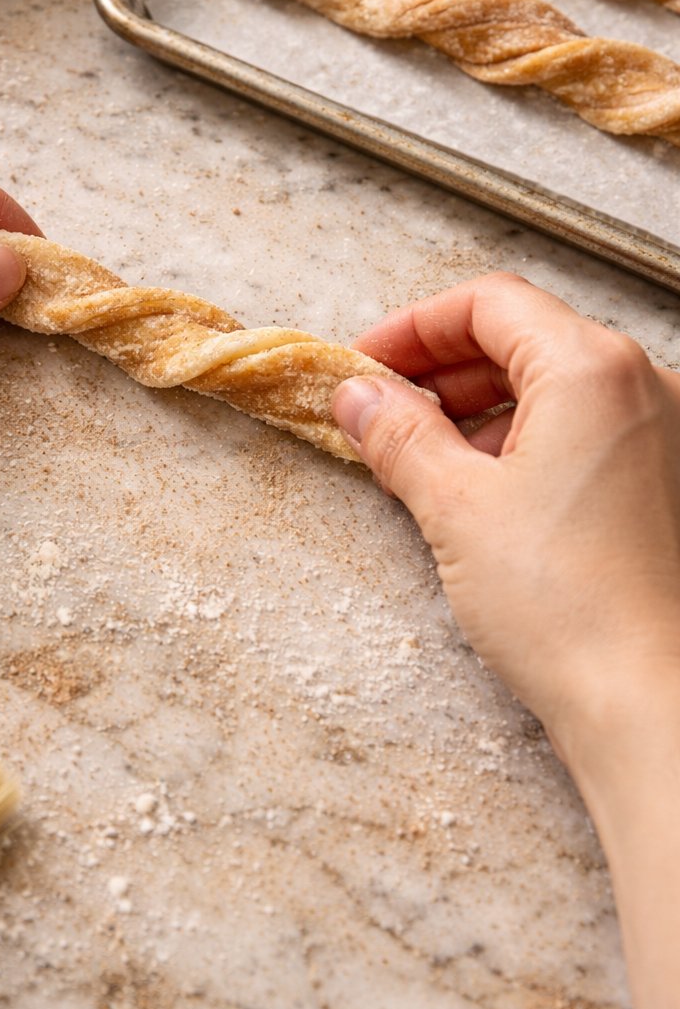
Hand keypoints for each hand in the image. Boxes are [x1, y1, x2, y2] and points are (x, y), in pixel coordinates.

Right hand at [332, 276, 679, 1008]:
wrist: (653, 703)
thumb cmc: (569, 607)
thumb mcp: (454, 507)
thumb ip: (398, 435)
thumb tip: (358, 396)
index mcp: (591, 368)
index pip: (488, 304)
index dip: (413, 328)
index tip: (366, 366)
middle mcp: (643, 384)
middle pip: (525, 337)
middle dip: (443, 367)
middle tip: (383, 409)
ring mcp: (665, 433)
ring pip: (558, 384)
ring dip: (484, 404)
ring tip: (427, 454)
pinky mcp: (667, 481)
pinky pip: (590, 429)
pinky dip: (530, 438)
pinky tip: (489, 488)